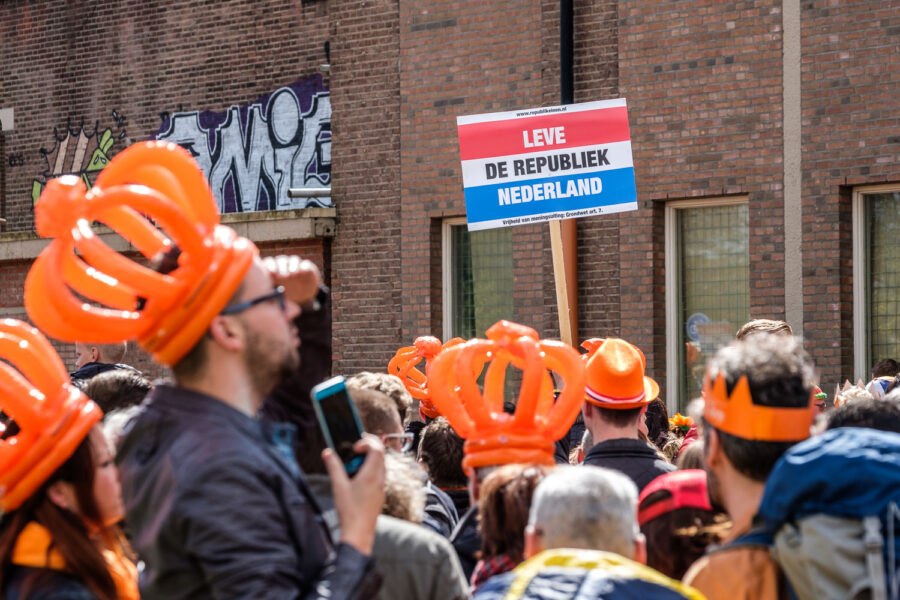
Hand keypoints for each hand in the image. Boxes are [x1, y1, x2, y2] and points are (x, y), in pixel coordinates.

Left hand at [263, 255, 321, 306]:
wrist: (302, 297)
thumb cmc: (286, 296)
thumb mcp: (278, 296)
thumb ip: (273, 295)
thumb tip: (270, 296)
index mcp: (274, 270)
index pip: (269, 262)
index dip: (270, 266)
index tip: (271, 273)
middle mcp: (284, 264)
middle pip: (281, 260)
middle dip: (281, 267)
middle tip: (283, 276)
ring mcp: (296, 265)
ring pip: (294, 260)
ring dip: (293, 266)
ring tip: (293, 274)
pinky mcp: (307, 268)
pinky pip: (305, 264)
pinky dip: (304, 267)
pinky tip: (303, 271)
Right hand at [323, 434, 384, 555]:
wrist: (359, 534)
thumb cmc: (349, 512)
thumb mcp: (338, 487)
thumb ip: (333, 467)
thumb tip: (327, 452)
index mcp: (371, 475)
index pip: (377, 449)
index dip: (367, 442)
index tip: (354, 447)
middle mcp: (379, 479)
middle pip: (381, 455)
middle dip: (369, 447)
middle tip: (356, 448)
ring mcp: (381, 487)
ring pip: (381, 465)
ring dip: (370, 459)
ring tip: (354, 464)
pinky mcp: (380, 494)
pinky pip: (379, 475)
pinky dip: (371, 469)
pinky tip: (358, 477)